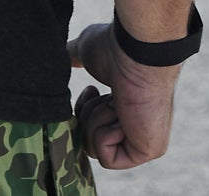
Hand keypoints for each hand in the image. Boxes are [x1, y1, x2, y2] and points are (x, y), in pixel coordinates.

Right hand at [67, 20, 180, 169]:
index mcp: (125, 105)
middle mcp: (135, 124)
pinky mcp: (146, 151)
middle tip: (106, 97)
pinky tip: (121, 115)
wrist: (136, 53)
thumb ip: (75, 57)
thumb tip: (62, 52)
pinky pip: (107, 159)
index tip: (93, 89)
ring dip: (96, 121)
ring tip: (115, 103)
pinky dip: (104, 135)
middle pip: (89, 137)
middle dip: (89, 114)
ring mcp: (142, 139)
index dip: (84, 108)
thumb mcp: (86, 52)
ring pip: (94, 148)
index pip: (91, 123)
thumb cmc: (115, 49)